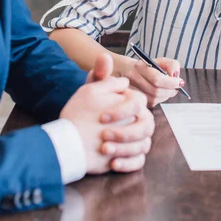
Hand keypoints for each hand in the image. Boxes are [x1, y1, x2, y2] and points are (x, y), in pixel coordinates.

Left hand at [61, 53, 153, 173]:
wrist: (73, 136)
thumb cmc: (84, 110)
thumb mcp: (91, 91)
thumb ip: (100, 74)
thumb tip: (105, 56)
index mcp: (132, 104)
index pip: (139, 103)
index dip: (123, 110)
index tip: (102, 117)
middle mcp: (137, 120)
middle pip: (146, 126)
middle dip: (126, 133)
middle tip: (104, 136)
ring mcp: (135, 140)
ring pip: (143, 145)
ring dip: (125, 148)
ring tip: (104, 149)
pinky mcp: (130, 156)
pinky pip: (138, 162)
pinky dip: (127, 163)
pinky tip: (112, 163)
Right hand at [123, 56, 182, 107]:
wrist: (124, 71)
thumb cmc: (146, 66)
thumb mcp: (159, 60)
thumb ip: (171, 65)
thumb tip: (176, 76)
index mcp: (140, 67)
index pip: (157, 79)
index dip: (171, 82)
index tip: (180, 82)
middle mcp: (133, 79)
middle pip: (156, 91)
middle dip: (170, 90)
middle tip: (176, 87)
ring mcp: (132, 91)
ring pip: (154, 99)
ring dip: (165, 95)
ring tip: (168, 89)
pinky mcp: (134, 100)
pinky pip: (151, 104)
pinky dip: (160, 99)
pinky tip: (160, 93)